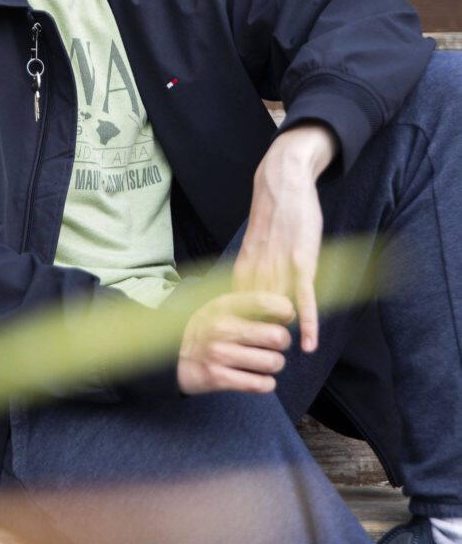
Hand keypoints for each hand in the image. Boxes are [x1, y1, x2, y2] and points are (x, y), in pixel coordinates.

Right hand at [177, 291, 294, 395]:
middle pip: (276, 336)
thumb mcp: (222, 308)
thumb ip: (252, 305)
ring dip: (276, 364)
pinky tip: (261, 378)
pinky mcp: (218, 378)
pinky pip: (259, 384)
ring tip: (268, 361)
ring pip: (272, 362)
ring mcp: (219, 354)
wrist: (174, 355)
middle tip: (276, 344)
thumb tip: (290, 310)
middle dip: (283, 342)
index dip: (284, 310)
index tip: (285, 316)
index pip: (265, 302)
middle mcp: (222, 328)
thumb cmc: (207, 329)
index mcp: (224, 306)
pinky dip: (266, 383)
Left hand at [232, 124, 337, 354]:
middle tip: (256, 363)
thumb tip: (251, 289)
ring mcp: (280, 266)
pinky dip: (308, 322)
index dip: (238, 331)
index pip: (239, 309)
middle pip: (255, 315)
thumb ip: (254, 267)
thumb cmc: (274, 211)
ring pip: (278, 309)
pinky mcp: (302, 261)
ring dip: (280, 334)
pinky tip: (309, 342)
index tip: (234, 350)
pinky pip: (304, 298)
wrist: (282, 180)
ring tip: (278, 358)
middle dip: (255, 339)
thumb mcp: (256, 242)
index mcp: (245, 265)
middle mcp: (258, 269)